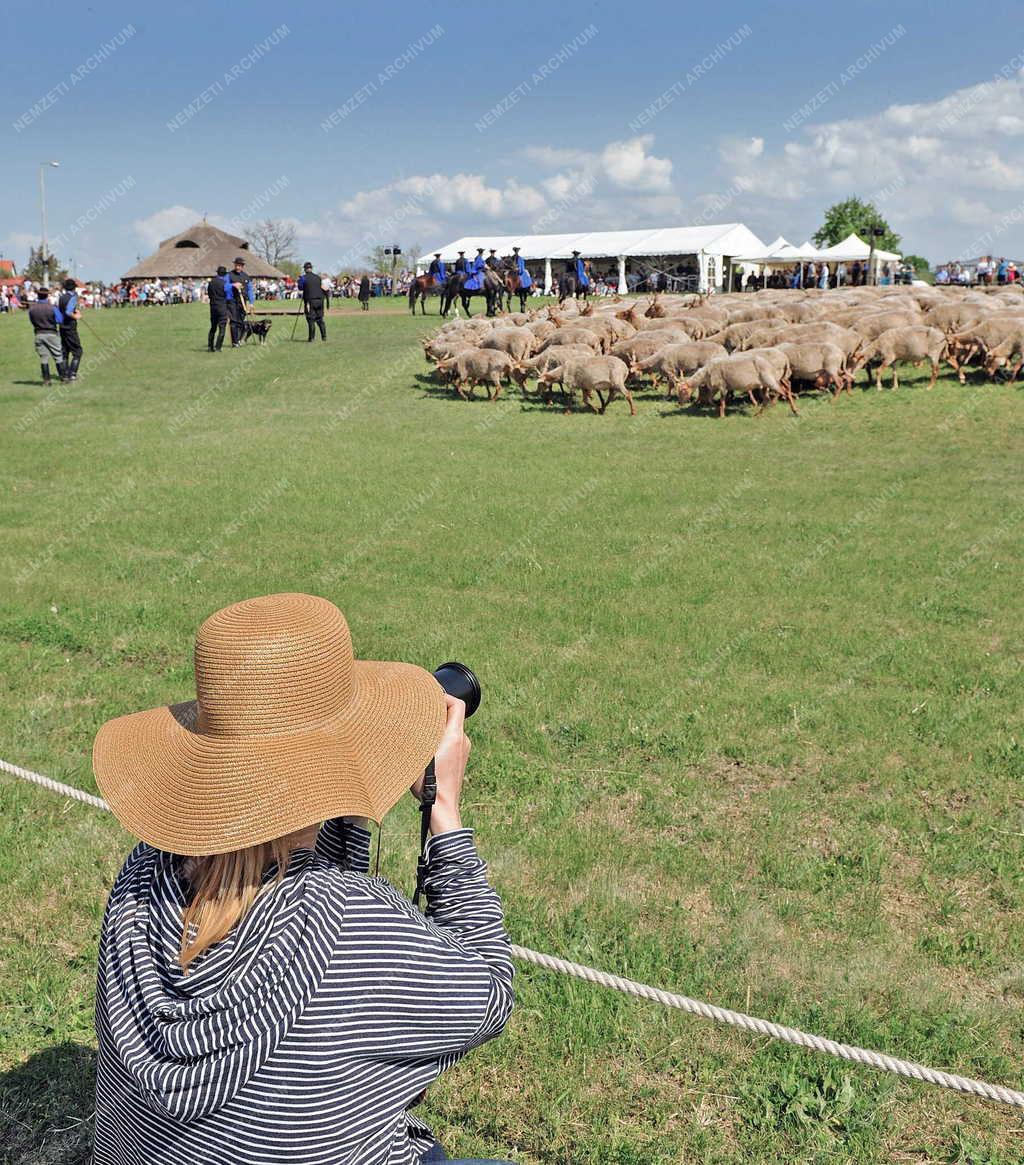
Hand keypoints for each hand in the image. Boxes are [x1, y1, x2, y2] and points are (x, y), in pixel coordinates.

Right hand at [410, 694, 468, 833]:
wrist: (442, 806)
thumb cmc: (429, 783)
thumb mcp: (420, 754)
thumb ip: (420, 733)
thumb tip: (415, 718)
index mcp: (455, 735)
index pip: (457, 704)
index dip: (444, 696)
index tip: (429, 697)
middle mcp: (463, 740)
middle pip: (453, 715)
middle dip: (437, 711)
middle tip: (419, 712)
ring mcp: (463, 750)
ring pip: (451, 728)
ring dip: (437, 726)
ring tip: (420, 730)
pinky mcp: (460, 759)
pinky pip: (451, 740)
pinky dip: (440, 737)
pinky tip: (426, 747)